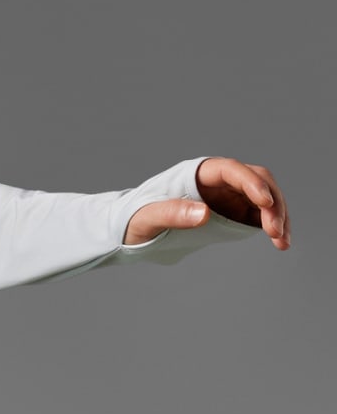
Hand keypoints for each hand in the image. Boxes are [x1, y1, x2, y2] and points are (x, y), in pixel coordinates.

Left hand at [124, 156, 290, 247]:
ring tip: (282, 242)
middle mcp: (220, 181)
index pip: (234, 171)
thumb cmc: (135, 218)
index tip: (265, 203)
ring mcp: (228, 196)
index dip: (252, 184)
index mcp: (201, 172)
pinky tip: (278, 242)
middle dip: (272, 204)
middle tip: (276, 232)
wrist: (131, 228)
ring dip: (276, 217)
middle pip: (257, 182)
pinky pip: (256, 216)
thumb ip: (174, 214)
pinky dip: (269, 227)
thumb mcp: (148, 218)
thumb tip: (204, 214)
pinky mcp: (230, 213)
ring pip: (263, 199)